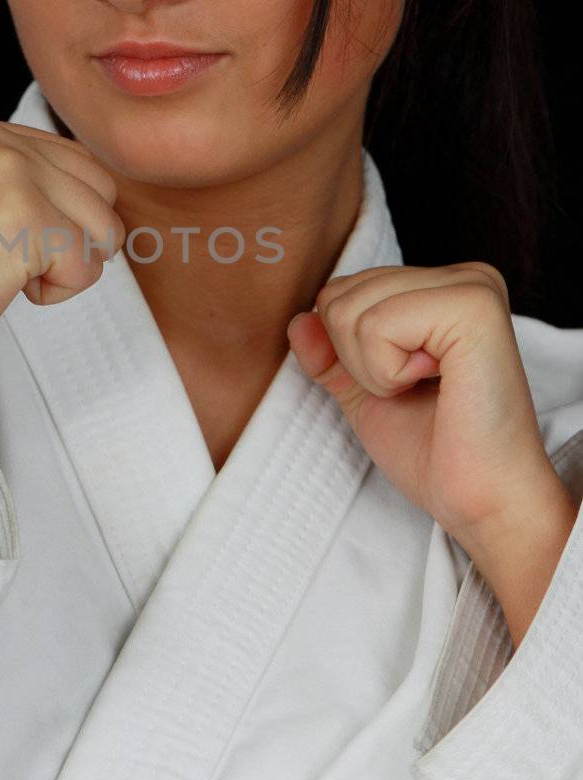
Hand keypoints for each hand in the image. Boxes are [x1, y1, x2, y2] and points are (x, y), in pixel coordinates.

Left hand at [285, 262, 567, 552]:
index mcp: (442, 288)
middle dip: (355, 359)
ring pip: (351, 309)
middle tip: (414, 391)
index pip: (341, 291)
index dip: (346, 352)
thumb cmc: (434, 452)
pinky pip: (376, 325)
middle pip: (339, 295)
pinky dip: (386, 371)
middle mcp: (463, 277)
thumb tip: (299, 319)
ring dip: (372, 370)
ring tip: (424, 389)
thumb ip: (328, 353)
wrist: (480, 502)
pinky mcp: (474, 308)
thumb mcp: (363, 393)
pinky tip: (438, 385)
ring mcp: (472, 287)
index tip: (403, 385)